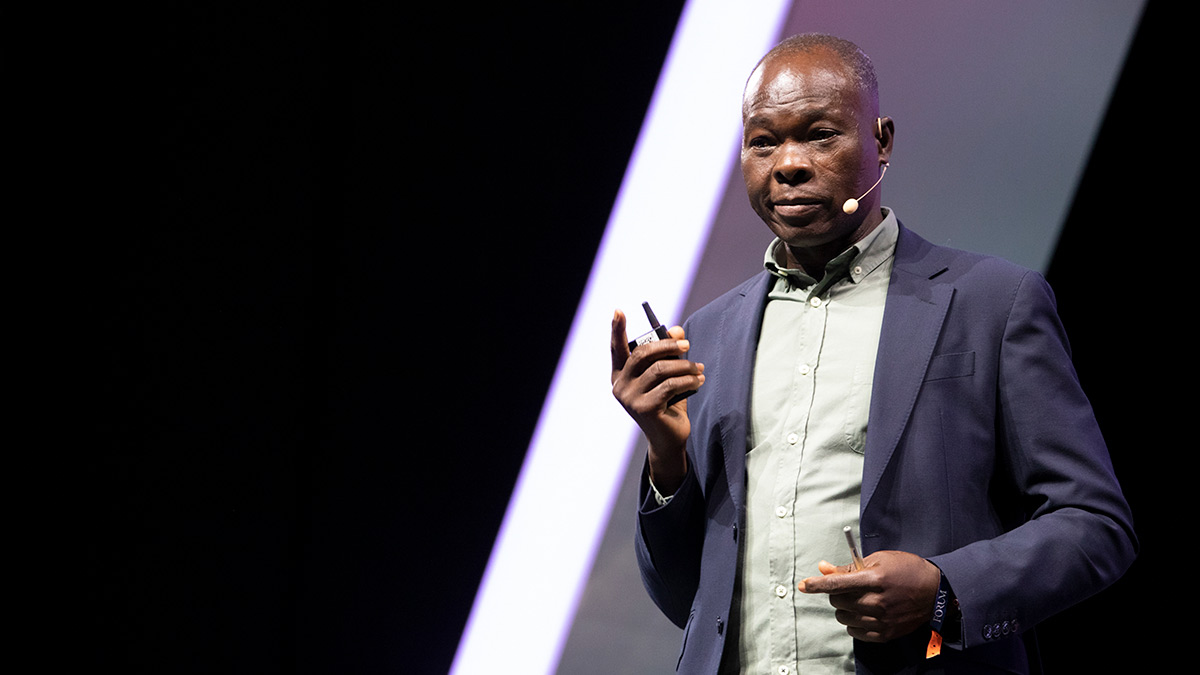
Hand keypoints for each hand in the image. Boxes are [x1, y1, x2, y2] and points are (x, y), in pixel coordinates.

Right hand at [610, 309, 704, 493]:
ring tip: (699, 370)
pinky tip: (699, 381)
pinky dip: (689, 380)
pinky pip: (671, 385)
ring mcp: (630, 398)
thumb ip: (669, 353)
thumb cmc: (667, 404)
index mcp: (620, 375)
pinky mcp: (645, 408)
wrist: (670, 439)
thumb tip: (676, 329)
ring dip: (685, 366)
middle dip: (668, 345)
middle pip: (643, 354)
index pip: (617, 348)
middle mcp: (620, 386)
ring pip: (661, 369)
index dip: (617, 329)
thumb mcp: (668, 375)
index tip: (618, 310)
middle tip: (687, 344)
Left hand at [797, 550, 941, 642]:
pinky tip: (863, 613)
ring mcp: (882, 619)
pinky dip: (853, 623)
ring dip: (844, 609)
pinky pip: (855, 632)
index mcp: (874, 579)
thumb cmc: (906, 570)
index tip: (803, 585)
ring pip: (843, 617)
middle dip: (836, 594)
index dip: (816, 585)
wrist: (936, 591)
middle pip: (838, 601)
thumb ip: (848, 566)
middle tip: (847, 588)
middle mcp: (877, 601)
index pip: (837, 584)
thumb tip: (823, 569)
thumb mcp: (878, 560)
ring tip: (858, 600)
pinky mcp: (885, 633)